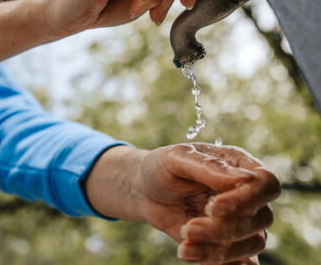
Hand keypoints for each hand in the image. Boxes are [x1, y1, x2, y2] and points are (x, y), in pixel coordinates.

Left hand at [84, 144, 279, 264]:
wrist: (145, 191)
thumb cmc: (162, 168)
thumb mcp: (177, 158)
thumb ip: (209, 167)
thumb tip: (247, 179)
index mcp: (240, 166)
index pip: (266, 185)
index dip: (246, 200)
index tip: (214, 208)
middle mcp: (247, 194)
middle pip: (260, 219)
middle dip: (223, 229)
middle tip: (188, 229)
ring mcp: (241, 220)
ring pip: (252, 244)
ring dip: (219, 250)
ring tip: (184, 244)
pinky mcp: (228, 242)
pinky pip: (238, 261)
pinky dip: (218, 262)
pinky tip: (191, 255)